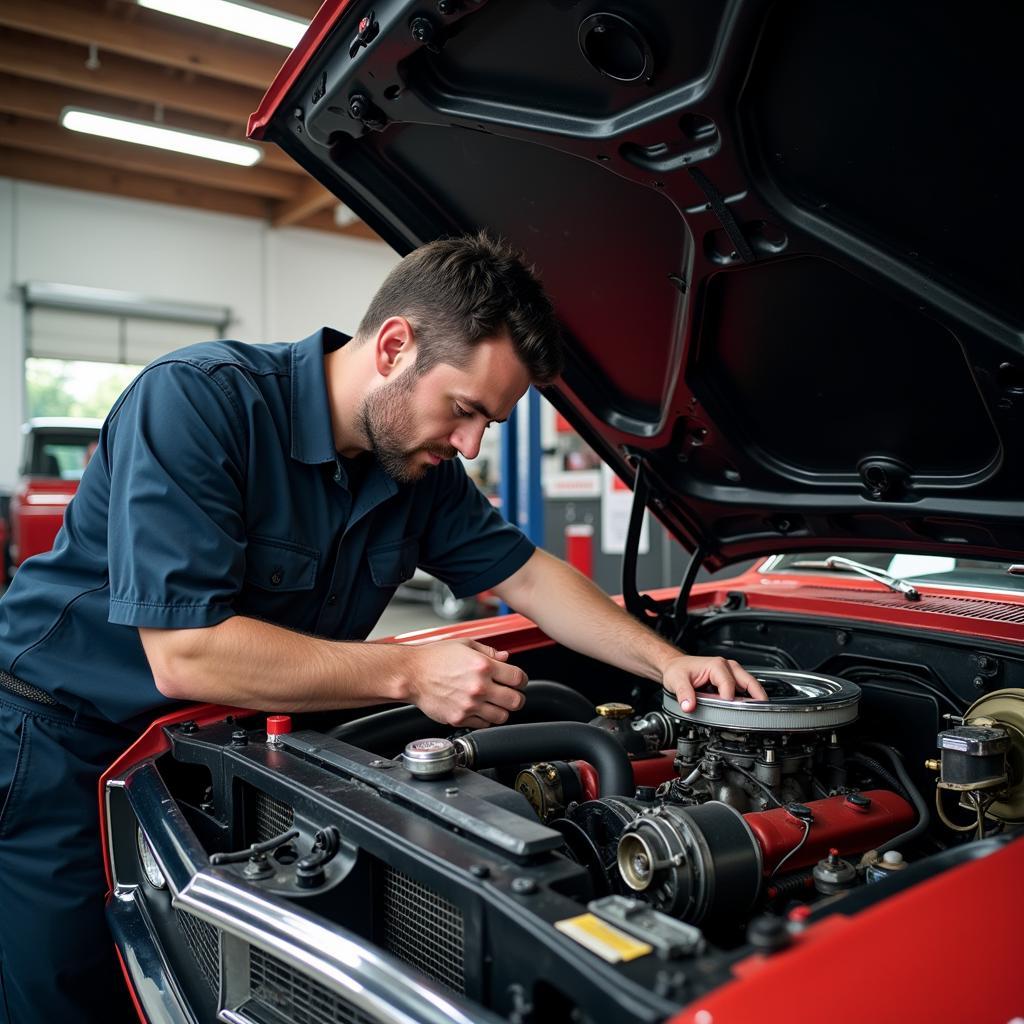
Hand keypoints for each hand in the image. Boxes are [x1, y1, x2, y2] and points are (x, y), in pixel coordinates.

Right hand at [407, 638, 528, 727]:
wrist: (411, 674)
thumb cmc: (434, 658)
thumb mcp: (464, 644)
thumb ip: (488, 651)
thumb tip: (505, 658)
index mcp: (483, 666)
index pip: (518, 678)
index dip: (521, 679)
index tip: (517, 681)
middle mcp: (479, 687)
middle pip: (516, 701)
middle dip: (516, 697)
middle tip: (510, 694)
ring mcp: (469, 705)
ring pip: (502, 716)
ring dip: (502, 710)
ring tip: (494, 703)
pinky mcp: (459, 718)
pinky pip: (483, 725)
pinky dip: (485, 719)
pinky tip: (479, 709)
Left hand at [662, 655, 766, 711]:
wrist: (675, 666)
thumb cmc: (678, 670)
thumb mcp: (676, 680)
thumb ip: (683, 693)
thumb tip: (689, 706)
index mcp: (716, 665)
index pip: (729, 683)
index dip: (730, 698)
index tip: (730, 709)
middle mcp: (727, 667)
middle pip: (749, 681)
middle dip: (757, 695)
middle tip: (763, 711)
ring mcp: (731, 673)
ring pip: (750, 684)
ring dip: (755, 696)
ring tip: (760, 712)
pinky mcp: (731, 680)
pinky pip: (744, 688)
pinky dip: (749, 697)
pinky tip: (750, 708)